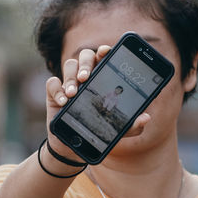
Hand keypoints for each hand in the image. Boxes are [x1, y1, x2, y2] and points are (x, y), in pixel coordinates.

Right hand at [45, 45, 150, 160]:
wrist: (74, 146)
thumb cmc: (98, 130)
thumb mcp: (118, 130)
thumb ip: (132, 125)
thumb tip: (145, 118)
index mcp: (103, 78)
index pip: (104, 57)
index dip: (104, 50)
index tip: (106, 51)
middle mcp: (86, 76)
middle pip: (85, 56)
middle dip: (86, 63)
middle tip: (86, 77)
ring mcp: (69, 83)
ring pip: (69, 65)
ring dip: (71, 77)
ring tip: (73, 93)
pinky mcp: (54, 93)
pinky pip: (52, 83)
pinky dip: (57, 89)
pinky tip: (63, 101)